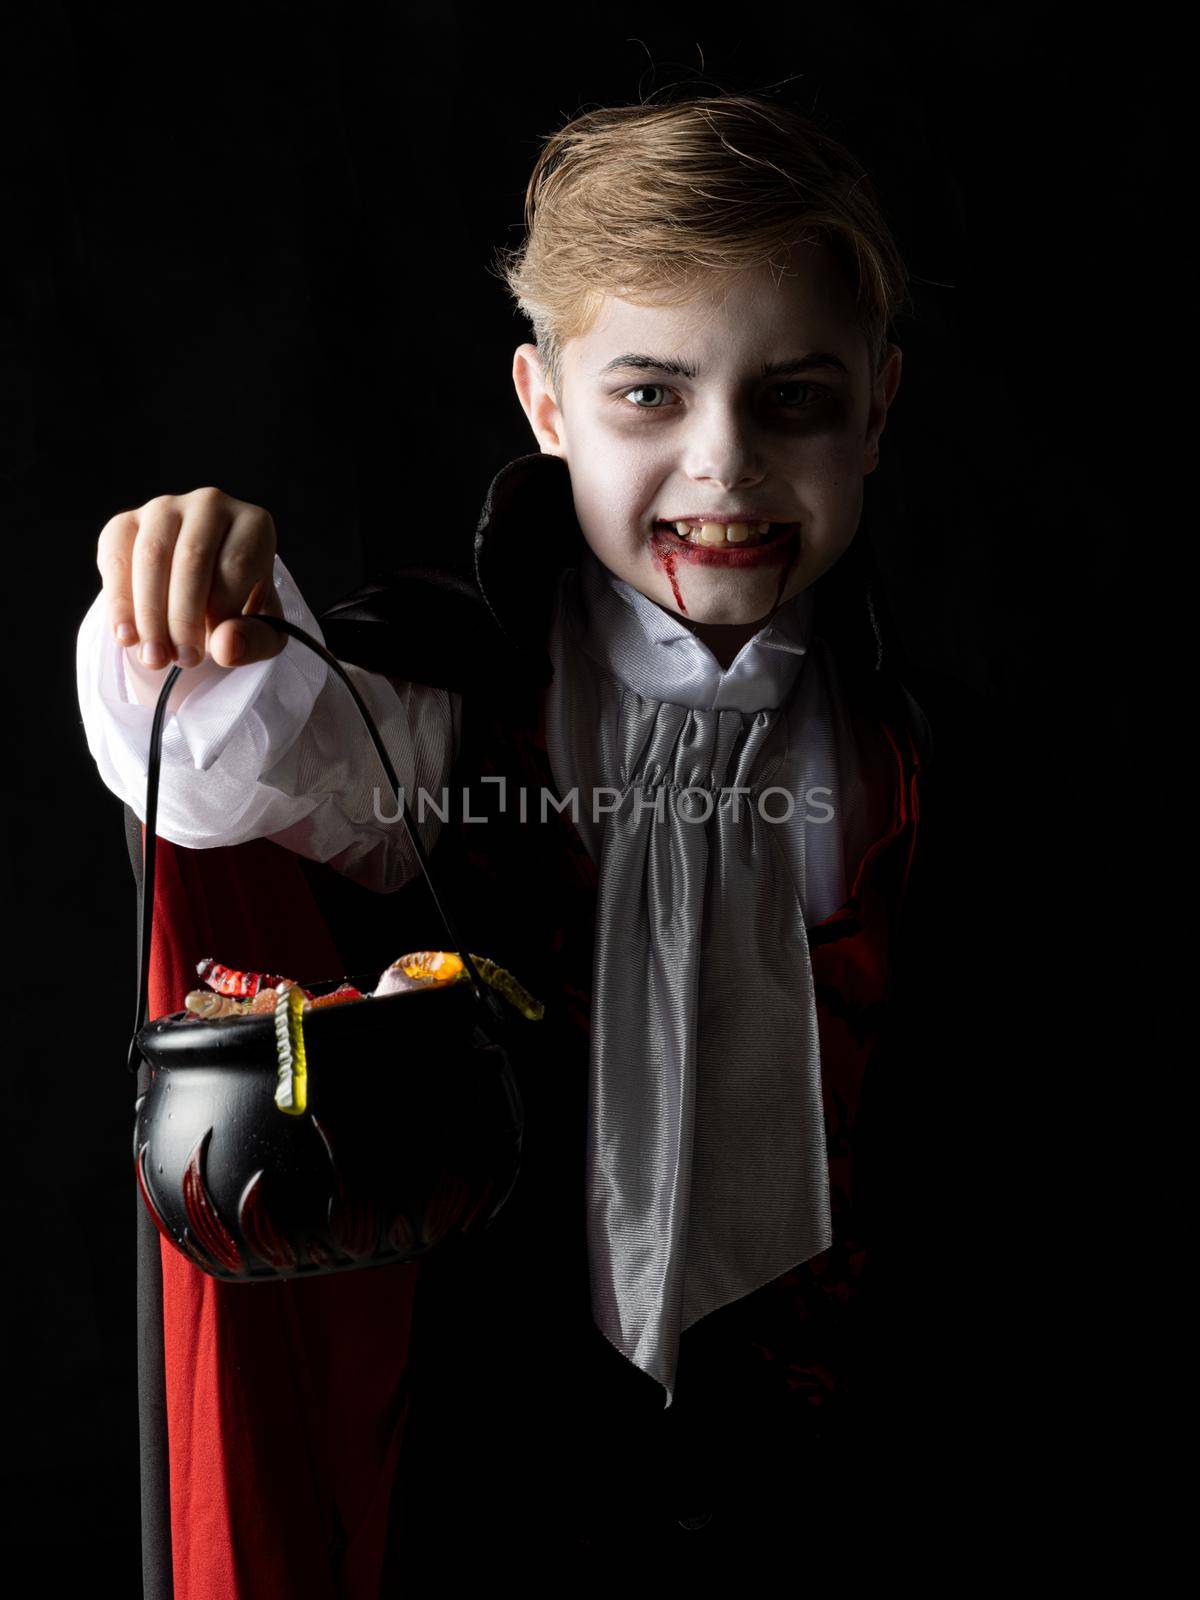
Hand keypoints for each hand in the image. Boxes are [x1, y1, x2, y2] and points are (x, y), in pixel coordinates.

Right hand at [96, 486, 287, 669]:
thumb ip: (255, 640)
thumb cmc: (238, 608)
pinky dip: (119, 601)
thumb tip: (227, 647)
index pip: (236, 564)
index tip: (212, 650)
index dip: (222, 612)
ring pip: (152, 557)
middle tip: (180, 660)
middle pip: (192, 559)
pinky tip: (126, 636)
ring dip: (150, 614)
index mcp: (253, 524)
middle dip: (182, 617)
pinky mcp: (125, 522)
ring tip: (153, 657)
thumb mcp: (262, 631)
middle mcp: (210, 504)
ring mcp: (164, 508)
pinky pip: (116, 557)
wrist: (200, 594)